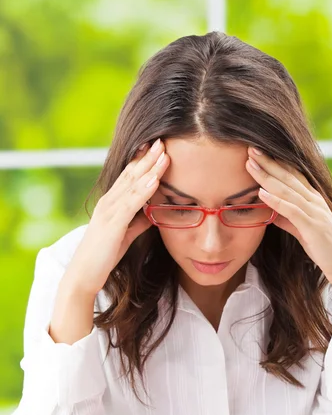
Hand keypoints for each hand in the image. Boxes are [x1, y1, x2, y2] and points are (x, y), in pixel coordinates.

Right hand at [65, 139, 169, 295]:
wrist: (84, 275)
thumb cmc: (104, 255)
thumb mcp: (125, 234)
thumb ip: (137, 221)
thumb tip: (152, 213)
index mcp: (111, 203)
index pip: (128, 176)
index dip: (142, 160)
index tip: (157, 146)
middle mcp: (108, 202)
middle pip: (131, 174)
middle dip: (147, 157)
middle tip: (162, 139)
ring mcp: (109, 212)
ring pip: (132, 184)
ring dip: (149, 168)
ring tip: (163, 152)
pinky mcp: (112, 224)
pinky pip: (131, 204)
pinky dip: (144, 190)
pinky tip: (155, 179)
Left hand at [245, 147, 331, 291]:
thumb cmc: (323, 248)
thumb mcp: (302, 230)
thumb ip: (288, 219)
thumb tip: (272, 213)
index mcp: (313, 199)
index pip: (292, 175)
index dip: (275, 163)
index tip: (257, 153)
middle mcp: (314, 200)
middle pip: (288, 176)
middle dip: (268, 162)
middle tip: (250, 148)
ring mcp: (314, 212)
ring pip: (287, 189)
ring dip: (267, 176)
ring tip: (250, 164)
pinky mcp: (312, 226)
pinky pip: (291, 210)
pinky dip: (275, 200)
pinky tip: (261, 192)